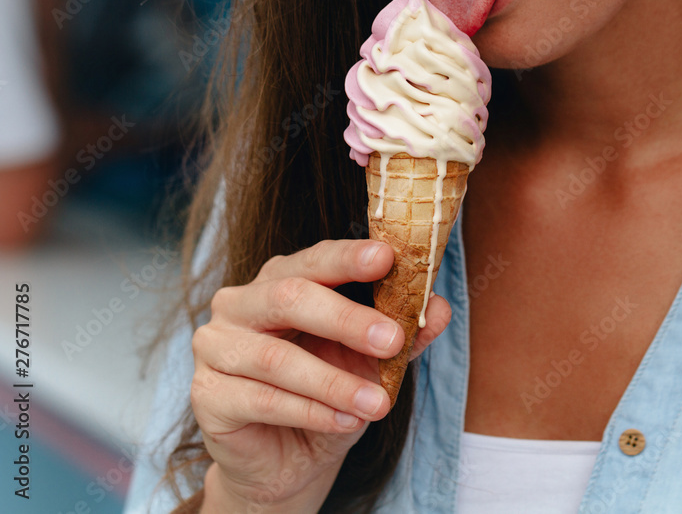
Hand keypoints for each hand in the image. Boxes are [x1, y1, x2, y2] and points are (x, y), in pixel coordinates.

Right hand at [190, 239, 451, 512]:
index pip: (315, 258)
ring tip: (379, 404)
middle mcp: (240, 303)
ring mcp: (216, 346)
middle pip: (291, 298)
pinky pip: (263, 400)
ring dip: (335, 383)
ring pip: (278, 359)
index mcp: (281, 280)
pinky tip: (346, 422)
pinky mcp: (207, 395)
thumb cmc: (328, 393)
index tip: (388, 257)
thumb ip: (404, 333)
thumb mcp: (373, 362)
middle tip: (393, 340)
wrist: (288, 457)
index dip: (350, 257)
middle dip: (348, 319)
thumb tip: (440, 308)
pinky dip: (312, 412)